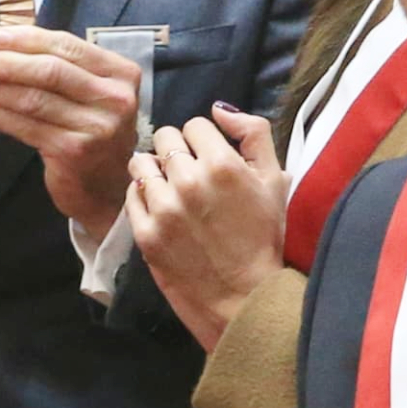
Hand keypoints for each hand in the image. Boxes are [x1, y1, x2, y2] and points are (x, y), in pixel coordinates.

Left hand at [0, 25, 144, 230]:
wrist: (106, 186)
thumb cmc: (91, 128)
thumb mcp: (90, 92)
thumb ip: (59, 66)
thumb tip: (1, 43)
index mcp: (120, 73)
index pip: (67, 46)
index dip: (27, 39)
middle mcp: (114, 98)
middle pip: (50, 71)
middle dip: (4, 63)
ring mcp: (96, 127)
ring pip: (34, 99)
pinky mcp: (74, 151)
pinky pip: (26, 126)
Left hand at [124, 105, 287, 350]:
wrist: (244, 297)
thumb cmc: (264, 238)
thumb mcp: (275, 181)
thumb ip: (254, 134)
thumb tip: (218, 109)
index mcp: (224, 165)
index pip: (195, 124)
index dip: (204, 140)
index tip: (211, 159)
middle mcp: (189, 181)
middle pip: (165, 138)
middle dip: (178, 151)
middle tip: (190, 173)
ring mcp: (163, 208)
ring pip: (141, 162)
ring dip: (155, 170)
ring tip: (171, 188)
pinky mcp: (144, 232)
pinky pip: (131, 193)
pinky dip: (144, 195)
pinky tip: (162, 208)